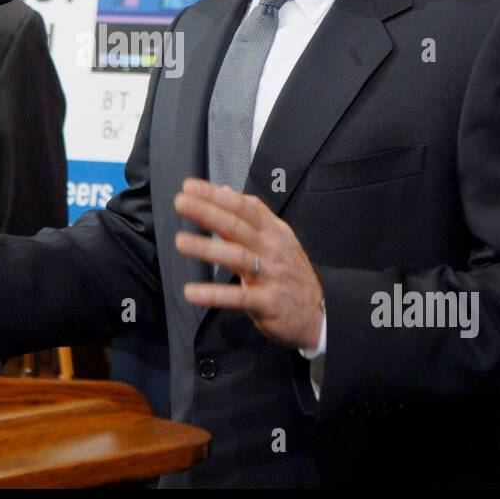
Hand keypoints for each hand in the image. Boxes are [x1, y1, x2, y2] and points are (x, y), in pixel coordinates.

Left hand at [174, 178, 323, 350]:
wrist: (319, 311)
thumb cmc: (291, 271)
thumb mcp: (278, 238)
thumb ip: (252, 215)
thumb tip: (225, 190)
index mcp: (272, 231)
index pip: (243, 207)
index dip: (216, 195)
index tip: (190, 187)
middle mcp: (271, 249)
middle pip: (237, 226)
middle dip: (208, 212)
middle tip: (181, 203)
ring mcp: (270, 275)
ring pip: (237, 257)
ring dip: (208, 249)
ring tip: (180, 241)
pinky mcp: (266, 302)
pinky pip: (238, 297)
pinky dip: (214, 294)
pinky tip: (191, 292)